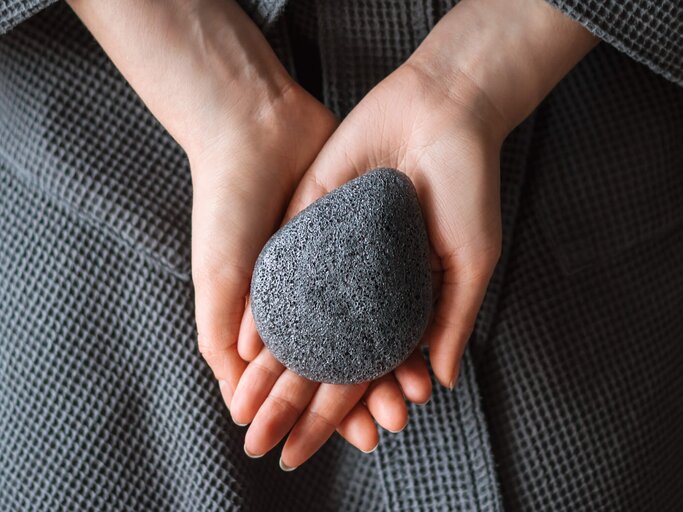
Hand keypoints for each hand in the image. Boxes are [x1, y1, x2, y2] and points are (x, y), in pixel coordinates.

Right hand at [66, 0, 389, 447]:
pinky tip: (427, 337)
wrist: (256, 127)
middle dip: (370, 393)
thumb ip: (227, 338)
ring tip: (419, 391)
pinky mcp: (363, 235)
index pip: (305, 374)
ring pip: (374, 324)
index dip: (328, 410)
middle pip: (344, 355)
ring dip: (394, 361)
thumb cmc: (225, 205)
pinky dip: (409, 312)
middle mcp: (308, 293)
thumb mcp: (218, 277)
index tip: (360, 439)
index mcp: (271, 312)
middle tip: (397, 422)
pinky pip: (392, 281)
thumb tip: (241, 403)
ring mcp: (338, 264)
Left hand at [232, 0, 596, 468]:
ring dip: (274, 370)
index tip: (350, 448)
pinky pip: (281, 271)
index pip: (370, 365)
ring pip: (296, 322)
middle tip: (273, 449)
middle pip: (324, 355)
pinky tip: (249, 348)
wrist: (442, 113)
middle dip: (300, 404)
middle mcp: (360, 284)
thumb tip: (439, 383)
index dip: (358, 409)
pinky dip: (265, 309)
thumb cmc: (468, 187)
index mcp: (399, 299)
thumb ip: (451, 320)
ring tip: (250, 414)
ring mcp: (331, 255)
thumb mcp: (470, 260)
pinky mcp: (308, 221)